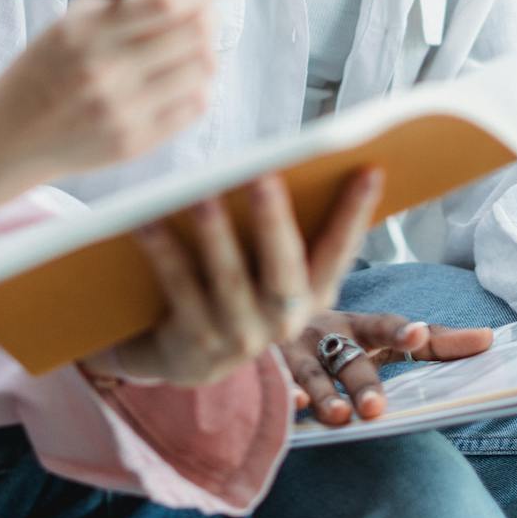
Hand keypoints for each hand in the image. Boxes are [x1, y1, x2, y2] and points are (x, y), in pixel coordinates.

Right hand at [0, 0, 213, 256]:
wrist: (11, 135)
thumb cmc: (52, 65)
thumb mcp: (79, 17)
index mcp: (85, 30)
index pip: (165, 0)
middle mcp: (103, 71)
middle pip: (193, 33)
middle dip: (206, 14)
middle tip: (199, 12)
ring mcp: (120, 111)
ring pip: (203, 68)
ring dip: (203, 50)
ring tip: (184, 47)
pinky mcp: (133, 142)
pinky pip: (195, 105)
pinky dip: (196, 85)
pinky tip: (175, 80)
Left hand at [84, 167, 384, 387]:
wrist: (177, 355)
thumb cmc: (229, 286)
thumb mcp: (266, 266)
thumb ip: (282, 226)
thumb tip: (290, 162)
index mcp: (311, 297)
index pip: (340, 252)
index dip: (356, 214)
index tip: (369, 169)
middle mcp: (282, 324)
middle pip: (283, 272)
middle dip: (275, 222)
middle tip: (264, 176)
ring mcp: (238, 338)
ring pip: (228, 283)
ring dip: (216, 238)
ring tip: (202, 196)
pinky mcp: (193, 345)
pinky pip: (178, 291)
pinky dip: (164, 253)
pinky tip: (147, 222)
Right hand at [282, 310, 493, 426]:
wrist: (269, 315)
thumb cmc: (341, 336)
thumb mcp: (381, 336)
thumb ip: (434, 341)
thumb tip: (488, 339)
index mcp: (356, 324)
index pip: (382, 326)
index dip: (399, 330)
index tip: (417, 334)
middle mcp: (323, 333)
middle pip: (347, 357)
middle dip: (361, 382)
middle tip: (376, 408)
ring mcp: (291, 351)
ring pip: (308, 373)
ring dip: (322, 394)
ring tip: (338, 417)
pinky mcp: (266, 369)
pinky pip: (272, 383)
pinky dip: (281, 394)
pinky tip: (290, 407)